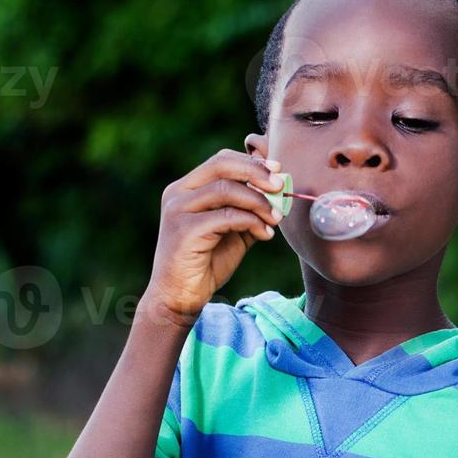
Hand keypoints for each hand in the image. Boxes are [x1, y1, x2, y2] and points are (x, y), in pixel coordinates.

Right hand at [144, 146, 285, 327]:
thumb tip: (280, 190)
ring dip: (257, 201)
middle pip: (221, 165)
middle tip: (280, 186)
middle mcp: (178, 194)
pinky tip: (264, 234)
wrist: (179, 297)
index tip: (278, 171)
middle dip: (256, 172)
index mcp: (187, 188)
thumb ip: (249, 210)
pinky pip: (225, 216)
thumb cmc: (206, 263)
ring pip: (225, 189)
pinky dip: (251, 221)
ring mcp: (177, 210)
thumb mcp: (234, 231)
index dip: (251, 162)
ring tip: (275, 218)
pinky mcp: (183, 230)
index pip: (221, 161)